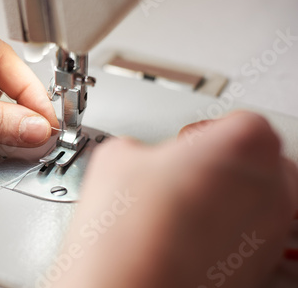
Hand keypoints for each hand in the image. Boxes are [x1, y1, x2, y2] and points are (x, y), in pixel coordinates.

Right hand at [51, 112, 296, 287]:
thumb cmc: (130, 232)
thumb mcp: (118, 156)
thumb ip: (142, 146)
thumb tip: (140, 159)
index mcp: (243, 144)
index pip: (242, 120)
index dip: (208, 129)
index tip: (188, 142)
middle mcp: (270, 187)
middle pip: (259, 158)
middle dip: (225, 161)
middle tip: (186, 170)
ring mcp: (269, 232)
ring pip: (257, 198)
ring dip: (226, 196)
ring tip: (178, 206)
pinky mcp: (257, 268)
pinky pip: (249, 235)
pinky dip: (223, 231)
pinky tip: (181, 236)